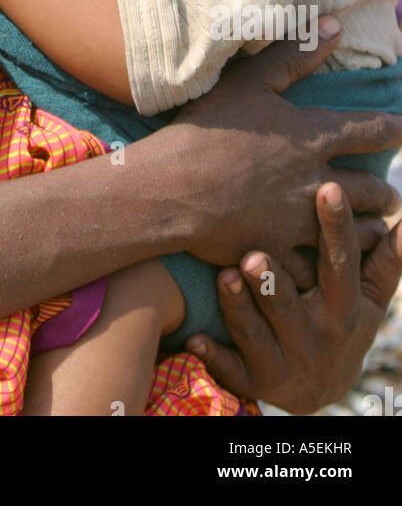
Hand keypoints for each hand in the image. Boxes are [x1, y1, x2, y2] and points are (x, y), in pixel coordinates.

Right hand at [169, 22, 401, 273]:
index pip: (369, 130)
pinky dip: (326, 268)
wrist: (173, 187)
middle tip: (391, 198)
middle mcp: (316, 180)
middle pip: (370, 190)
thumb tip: (334, 25)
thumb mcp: (249, 82)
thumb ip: (294, 55)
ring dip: (368, 230)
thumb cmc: (207, 129)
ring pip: (353, 232)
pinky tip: (329, 269)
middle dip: (386, 195)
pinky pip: (315, 268)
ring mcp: (299, 221)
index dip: (394, 129)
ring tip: (373, 230)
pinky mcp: (279, 252)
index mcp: (311, 136)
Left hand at [186, 184, 401, 413]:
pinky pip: (230, 371)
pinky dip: (214, 357)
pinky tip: (195, 339)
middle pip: (289, 305)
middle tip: (254, 255)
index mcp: (341, 308)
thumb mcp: (368, 299)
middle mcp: (313, 337)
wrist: (320, 391)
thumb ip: (385, 259)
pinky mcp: (253, 381)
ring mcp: (281, 362)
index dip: (336, 228)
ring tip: (226, 276)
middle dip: (272, 283)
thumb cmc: (341, 324)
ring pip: (255, 333)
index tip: (327, 188)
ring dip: (238, 307)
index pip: (340, 264)